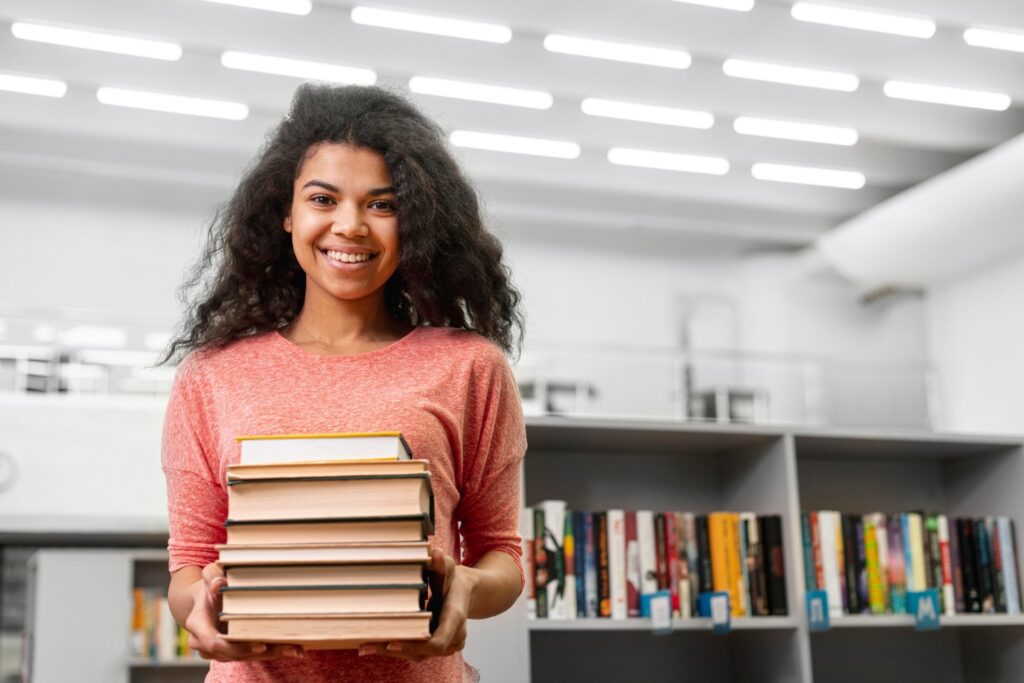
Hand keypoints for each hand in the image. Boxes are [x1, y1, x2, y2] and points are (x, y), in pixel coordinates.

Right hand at [184, 561, 303, 661]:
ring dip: (271, 653)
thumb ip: (212, 575)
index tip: (260, 644)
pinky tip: (292, 648)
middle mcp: (204, 642)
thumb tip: (219, 583)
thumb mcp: (209, 574)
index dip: (237, 646)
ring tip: (295, 648)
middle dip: (261, 652)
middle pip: (234, 654)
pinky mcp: (230, 651)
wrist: (204, 599)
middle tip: (287, 647)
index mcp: (197, 624)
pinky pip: (250, 654)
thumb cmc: (209, 583)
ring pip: (245, 656)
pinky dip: (271, 651)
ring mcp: (217, 649)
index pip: (214, 642)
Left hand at [358, 548, 472, 662]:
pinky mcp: (437, 647)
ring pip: (418, 655)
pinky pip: (417, 652)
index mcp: (455, 618)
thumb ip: (441, 563)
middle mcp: (454, 636)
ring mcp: (447, 645)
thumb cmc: (454, 580)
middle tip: (367, 645)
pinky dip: (398, 648)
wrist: (466, 594)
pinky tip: (376, 643)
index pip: (437, 642)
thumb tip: (434, 552)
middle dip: (395, 650)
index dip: (415, 645)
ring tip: (366, 646)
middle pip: (422, 652)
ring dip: (392, 651)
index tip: (392, 642)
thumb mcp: (449, 569)